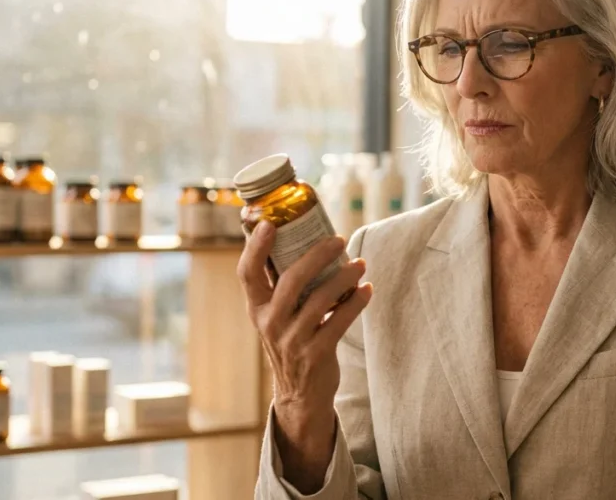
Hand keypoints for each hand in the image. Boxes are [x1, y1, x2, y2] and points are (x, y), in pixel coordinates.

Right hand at [237, 221, 371, 490]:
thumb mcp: (277, 315)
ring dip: (343, 278)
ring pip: (319, 300)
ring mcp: (292, 341)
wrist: (300, 394)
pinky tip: (368, 290)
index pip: (247, 273)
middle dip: (317, 255)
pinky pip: (338, 323)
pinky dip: (356, 303)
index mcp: (257, 308)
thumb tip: (295, 235)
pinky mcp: (315, 355)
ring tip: (360, 264)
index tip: (271, 222)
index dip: (256, 247)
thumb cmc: (292, 340)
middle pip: (291, 280)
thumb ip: (282, 284)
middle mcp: (270, 323)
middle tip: (339, 239)